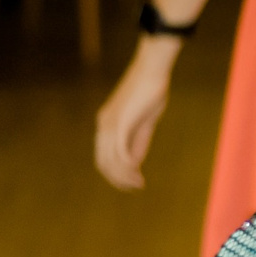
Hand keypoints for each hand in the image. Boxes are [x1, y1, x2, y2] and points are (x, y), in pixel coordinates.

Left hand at [95, 37, 178, 189]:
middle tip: (136, 187)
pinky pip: (120, 152)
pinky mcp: (120, 123)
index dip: (117, 173)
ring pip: (110, 161)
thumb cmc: (151, 90)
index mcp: (106, 125)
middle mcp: (103, 126)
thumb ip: (138, 141)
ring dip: (124, 177)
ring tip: (138, 184)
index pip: (104, 157)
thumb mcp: (145, 121)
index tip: (135, 181)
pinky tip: (138, 174)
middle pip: (103, 163)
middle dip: (118, 179)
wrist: (152, 69)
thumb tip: (133, 164)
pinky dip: (128, 167)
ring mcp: (110, 125)